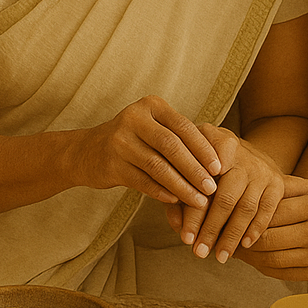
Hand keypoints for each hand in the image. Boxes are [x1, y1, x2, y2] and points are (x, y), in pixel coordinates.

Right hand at [72, 96, 222, 208]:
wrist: (86, 151)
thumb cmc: (133, 140)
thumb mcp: (153, 128)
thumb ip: (179, 138)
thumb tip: (216, 163)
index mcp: (150, 105)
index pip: (183, 127)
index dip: (203, 148)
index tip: (220, 168)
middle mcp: (134, 119)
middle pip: (172, 146)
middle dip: (195, 169)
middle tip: (212, 188)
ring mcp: (120, 141)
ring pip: (158, 167)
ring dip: (182, 186)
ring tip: (198, 201)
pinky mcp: (111, 165)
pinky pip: (143, 182)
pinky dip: (162, 193)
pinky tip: (176, 201)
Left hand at [165, 127, 285, 262]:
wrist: (246, 151)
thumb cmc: (210, 162)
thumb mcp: (191, 166)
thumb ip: (180, 193)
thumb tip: (177, 226)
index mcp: (216, 148)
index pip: (202, 185)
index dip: (193, 213)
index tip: (185, 238)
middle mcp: (242, 156)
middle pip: (226, 198)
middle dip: (212, 229)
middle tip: (199, 253)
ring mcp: (262, 170)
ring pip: (247, 208)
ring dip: (232, 236)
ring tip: (220, 256)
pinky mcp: (277, 183)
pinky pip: (267, 210)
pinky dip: (256, 230)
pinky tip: (244, 246)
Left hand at [233, 175, 307, 280]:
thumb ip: (291, 186)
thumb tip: (256, 182)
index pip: (270, 211)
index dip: (244, 214)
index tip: (226, 213)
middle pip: (267, 237)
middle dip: (239, 238)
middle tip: (220, 236)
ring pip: (273, 259)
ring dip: (249, 258)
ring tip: (233, 250)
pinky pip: (286, 274)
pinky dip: (266, 269)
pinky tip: (255, 262)